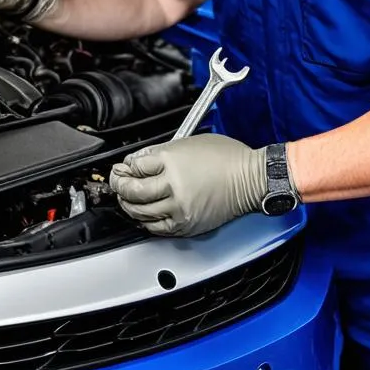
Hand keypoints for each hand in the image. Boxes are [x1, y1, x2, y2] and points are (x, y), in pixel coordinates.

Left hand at [109, 134, 266, 236]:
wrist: (251, 179)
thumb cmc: (228, 157)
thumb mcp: (191, 142)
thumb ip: (162, 151)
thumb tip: (139, 161)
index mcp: (172, 160)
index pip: (135, 166)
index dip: (125, 167)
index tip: (123, 167)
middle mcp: (173, 185)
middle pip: (132, 191)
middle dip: (120, 186)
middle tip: (119, 182)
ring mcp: (179, 208)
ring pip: (140, 212)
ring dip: (128, 205)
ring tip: (127, 198)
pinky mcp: (186, 225)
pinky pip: (156, 228)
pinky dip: (145, 221)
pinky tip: (143, 214)